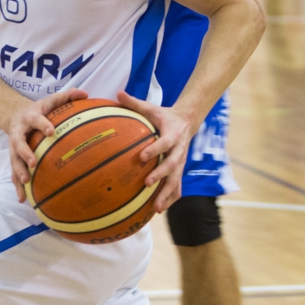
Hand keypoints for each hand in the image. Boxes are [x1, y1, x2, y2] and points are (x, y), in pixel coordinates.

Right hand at [6, 89, 87, 201]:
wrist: (14, 115)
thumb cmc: (38, 110)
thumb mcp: (50, 101)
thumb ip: (67, 96)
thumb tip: (86, 94)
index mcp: (29, 117)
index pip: (35, 120)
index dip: (42, 124)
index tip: (51, 131)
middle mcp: (18, 133)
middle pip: (18, 143)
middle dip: (24, 154)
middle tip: (33, 163)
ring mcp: (14, 147)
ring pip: (14, 161)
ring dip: (19, 172)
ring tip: (26, 182)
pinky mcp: (13, 158)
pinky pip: (14, 173)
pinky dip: (17, 186)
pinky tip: (22, 199)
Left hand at [115, 90, 190, 211]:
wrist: (187, 122)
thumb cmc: (164, 116)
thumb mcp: (151, 107)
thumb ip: (135, 103)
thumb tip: (117, 93)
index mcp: (172, 134)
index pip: (165, 143)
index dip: (155, 150)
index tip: (142, 157)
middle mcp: (179, 151)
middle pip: (172, 166)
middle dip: (160, 175)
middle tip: (146, 183)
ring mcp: (181, 163)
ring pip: (176, 181)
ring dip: (166, 194)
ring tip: (155, 208)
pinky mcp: (180, 171)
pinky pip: (177, 187)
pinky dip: (170, 199)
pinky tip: (158, 210)